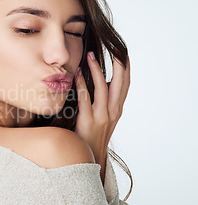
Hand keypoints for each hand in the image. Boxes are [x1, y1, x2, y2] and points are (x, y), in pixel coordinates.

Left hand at [74, 51, 129, 168]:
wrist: (89, 156)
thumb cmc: (92, 134)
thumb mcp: (103, 117)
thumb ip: (102, 101)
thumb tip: (97, 82)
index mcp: (117, 109)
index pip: (125, 84)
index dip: (126, 68)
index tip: (122, 52)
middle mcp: (113, 111)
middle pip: (120, 83)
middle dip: (118, 64)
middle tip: (112, 48)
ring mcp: (102, 116)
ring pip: (103, 88)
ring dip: (96, 70)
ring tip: (90, 56)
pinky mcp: (88, 120)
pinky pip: (85, 99)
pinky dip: (82, 84)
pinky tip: (77, 74)